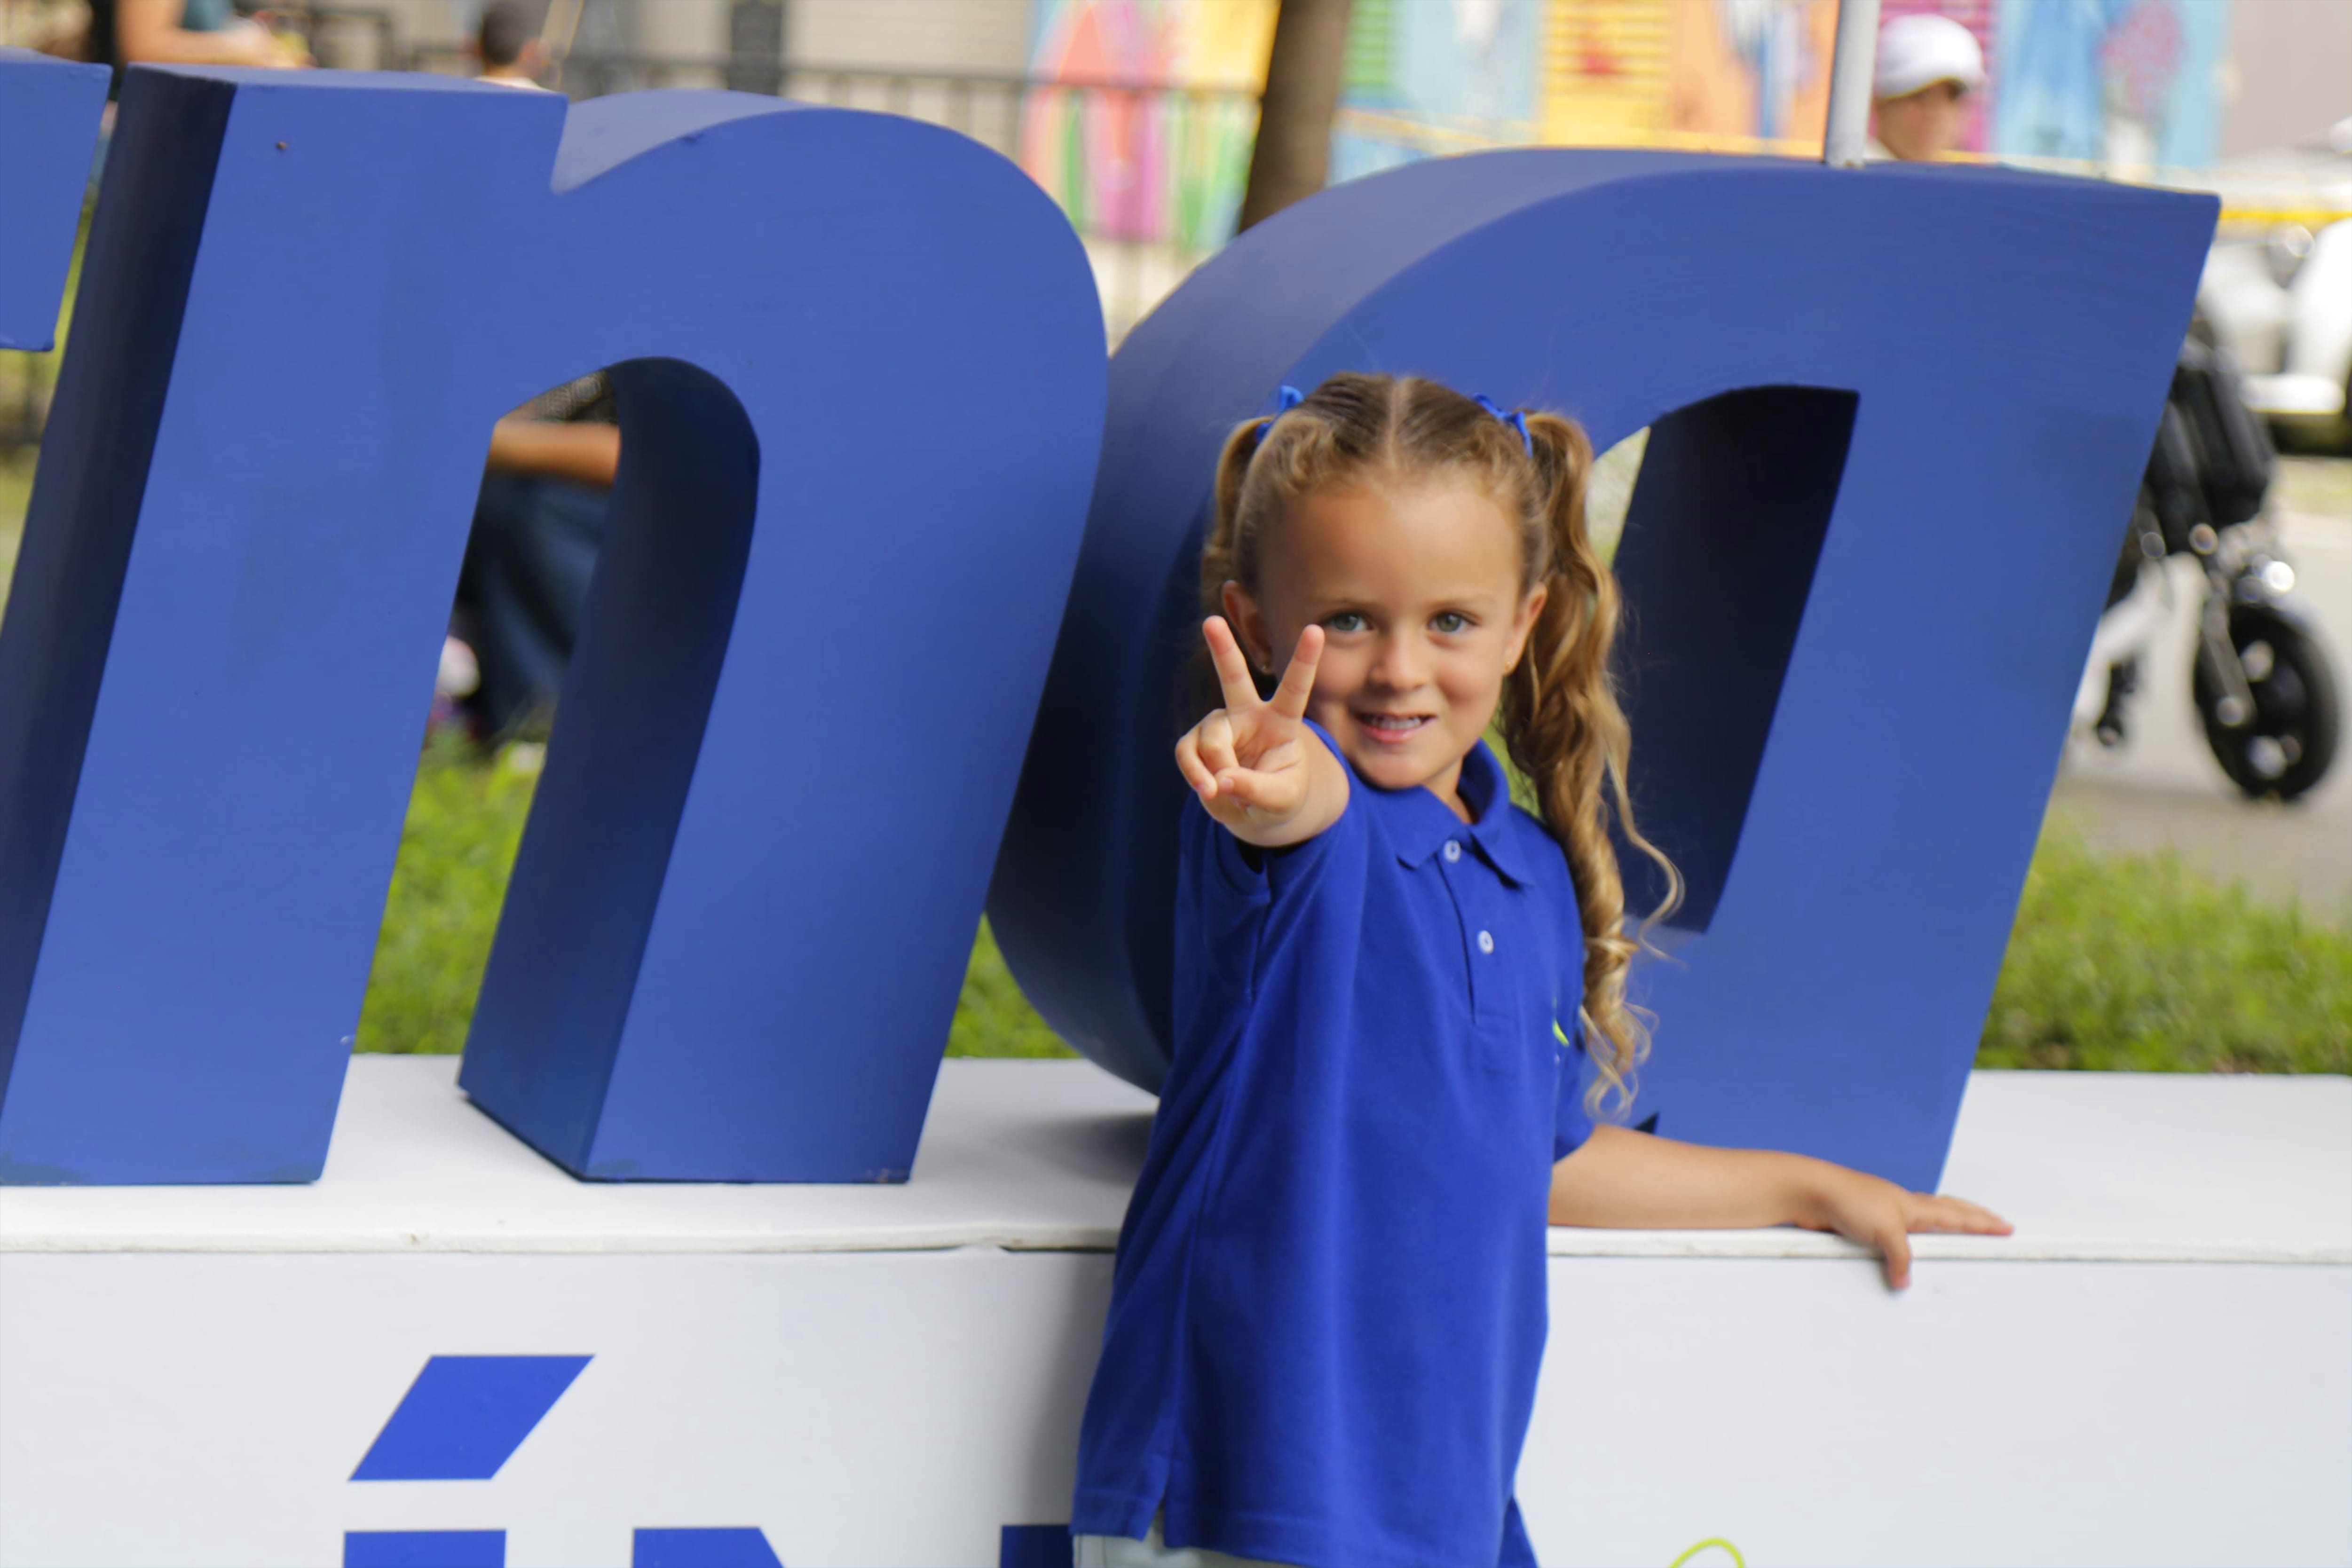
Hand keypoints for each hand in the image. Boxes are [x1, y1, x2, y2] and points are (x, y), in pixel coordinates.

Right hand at [1174, 617, 1326, 839]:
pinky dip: (1195, 775)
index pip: (1295, 687)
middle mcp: (1248, 715)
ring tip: (1223, 791)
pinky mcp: (1196, 743)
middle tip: (1211, 621)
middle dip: (1222, 649)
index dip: (1305, 659)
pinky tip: (1208, 790)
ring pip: (1211, 739)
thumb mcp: (1282, 799)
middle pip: (1233, 677)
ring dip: (1216, 769)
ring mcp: (1220, 727)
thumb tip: (1219, 779)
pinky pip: (1187, 753)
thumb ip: (1256, 789)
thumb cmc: (1280, 798)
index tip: (1315, 629)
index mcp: (1281, 721)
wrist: (1256, 812)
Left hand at [1797, 1168, 2010, 1289]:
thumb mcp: (1884, 1231)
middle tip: (1995, 1222)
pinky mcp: (1865, 1224)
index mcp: (1914, 1206)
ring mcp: (1884, 1214)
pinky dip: (1909, 1241)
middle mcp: (1903, 1208)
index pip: (1957, 1216)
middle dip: (1973, 1217)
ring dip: (1945, 1222)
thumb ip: (1901, 1257)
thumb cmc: (1847, 1201)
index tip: (2006, 1226)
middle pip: (1947, 1210)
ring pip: (1923, 1219)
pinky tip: (1906, 1248)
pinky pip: (1896, 1235)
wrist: (1808, 1191)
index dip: (1982, 1223)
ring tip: (1960, 1228)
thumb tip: (1905, 1283)